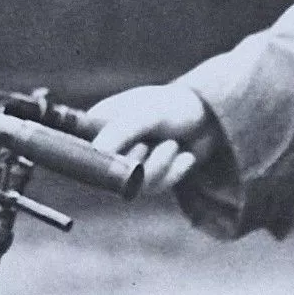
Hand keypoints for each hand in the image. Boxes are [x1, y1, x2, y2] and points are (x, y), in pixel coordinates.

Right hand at [81, 83, 212, 194]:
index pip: (82, 149)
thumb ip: (120, 132)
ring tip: (173, 145)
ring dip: (160, 165)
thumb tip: (97, 152)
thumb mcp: (146, 115)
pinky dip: (173, 173)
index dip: (97, 159)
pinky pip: (155, 187)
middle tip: (152, 142)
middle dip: (139, 161)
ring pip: (136, 183)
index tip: (115, 159)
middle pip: (111, 173)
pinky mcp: (150, 177)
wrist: (210, 118)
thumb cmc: (173, 107)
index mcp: (101, 122)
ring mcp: (131, 162)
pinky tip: (186, 156)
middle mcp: (112, 144)